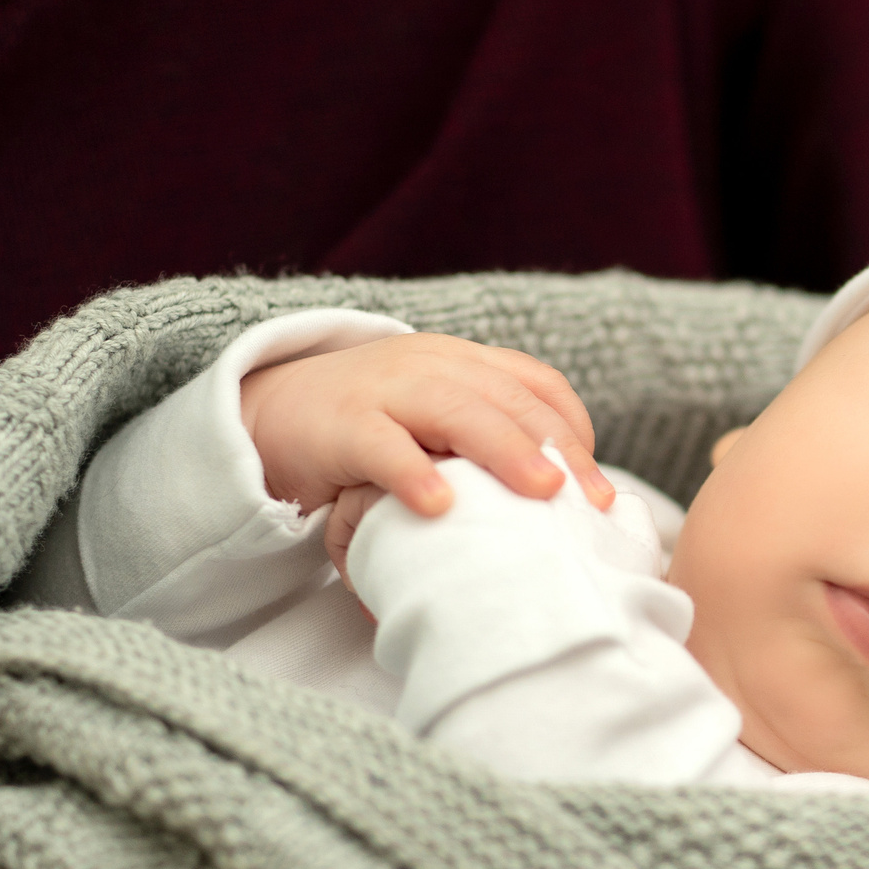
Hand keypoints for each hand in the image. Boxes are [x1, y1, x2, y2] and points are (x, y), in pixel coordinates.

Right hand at [237, 334, 615, 522]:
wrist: (270, 413)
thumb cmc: (370, 431)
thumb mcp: (434, 422)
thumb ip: (484, 439)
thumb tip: (556, 498)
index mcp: (461, 362)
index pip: (535, 383)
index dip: (573, 428)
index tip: (598, 484)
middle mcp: (431, 365)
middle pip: (509, 399)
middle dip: (559, 449)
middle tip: (594, 500)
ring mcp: (386, 390)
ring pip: (457, 412)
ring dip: (506, 451)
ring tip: (543, 492)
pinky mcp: (342, 425)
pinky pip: (383, 447)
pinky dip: (414, 473)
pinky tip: (441, 506)